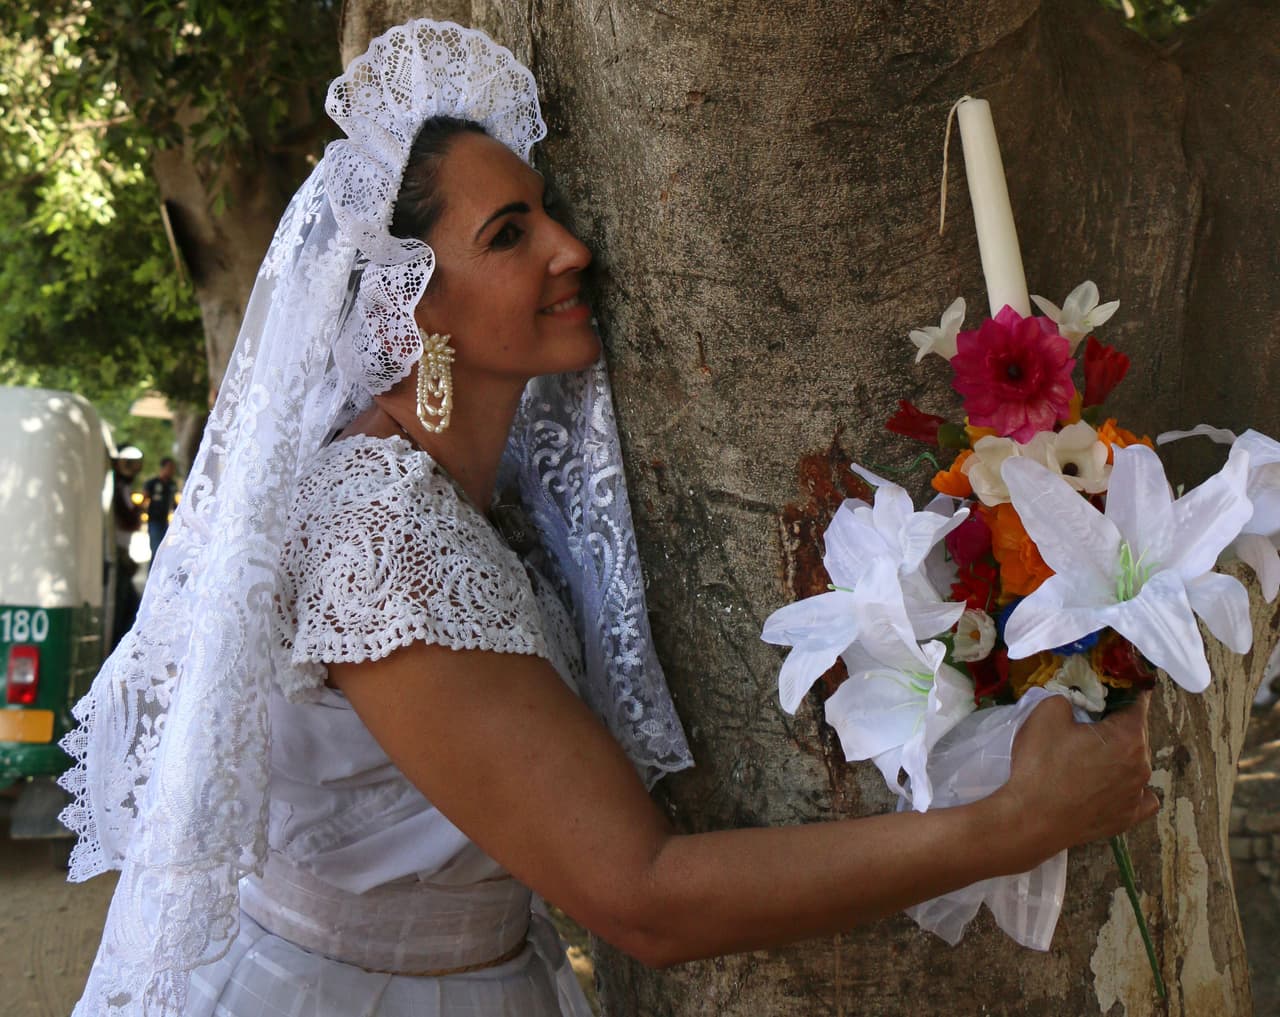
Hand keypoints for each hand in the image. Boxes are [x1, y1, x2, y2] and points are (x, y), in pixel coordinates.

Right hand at [1001, 692, 1157, 863]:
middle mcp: (1143, 765)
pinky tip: (1111, 785)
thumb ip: (1069, 697)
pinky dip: (1130, 787)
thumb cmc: (1041, 764)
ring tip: (1088, 758)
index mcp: (1129, 736)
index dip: (1121, 690)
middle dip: (1116, 724)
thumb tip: (1076, 703)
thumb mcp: (1046, 713)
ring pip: (1136, 762)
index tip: (1105, 688)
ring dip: (1119, 755)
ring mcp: (1138, 794)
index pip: (1137, 701)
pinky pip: (1141, 795)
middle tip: (1086, 724)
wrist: (1031, 819)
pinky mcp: (1128, 818)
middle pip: (1136, 732)